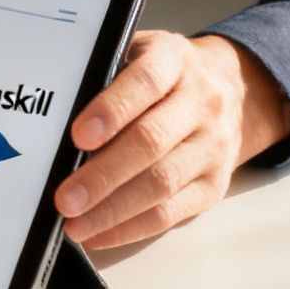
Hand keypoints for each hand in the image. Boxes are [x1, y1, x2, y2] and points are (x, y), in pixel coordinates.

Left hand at [53, 32, 289, 248]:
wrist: (231, 90)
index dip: (111, 110)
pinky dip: (130, 228)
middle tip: (65, 199)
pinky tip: (100, 233)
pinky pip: (171, 212)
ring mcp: (212, 146)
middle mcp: (201, 103)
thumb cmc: (164, 78)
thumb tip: (58, 127)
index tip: (79, 136)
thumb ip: (105, 79)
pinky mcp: (214, 184)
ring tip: (75, 224)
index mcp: (174, 62)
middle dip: (102, 175)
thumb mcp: (138, 55)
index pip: (145, 82)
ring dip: (113, 210)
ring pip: (161, 183)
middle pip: (150, 142)